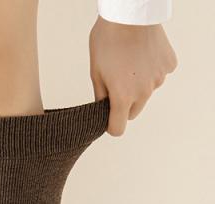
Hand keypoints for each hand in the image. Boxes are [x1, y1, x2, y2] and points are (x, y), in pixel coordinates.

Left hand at [89, 16, 177, 135]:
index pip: (118, 129)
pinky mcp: (169, 65)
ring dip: (138, 87)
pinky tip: (143, 56)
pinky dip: (151, 71)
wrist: (129, 14)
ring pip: (146, 94)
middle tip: (116, 84)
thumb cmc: (107, 41)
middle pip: (133, 112)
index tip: (108, 118)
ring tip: (129, 65)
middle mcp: (144, 92)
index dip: (111, 125)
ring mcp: (159, 79)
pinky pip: (158, 76)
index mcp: (123, 97)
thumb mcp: (95, 73)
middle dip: (124, 105)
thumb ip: (100, 98)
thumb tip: (103, 110)